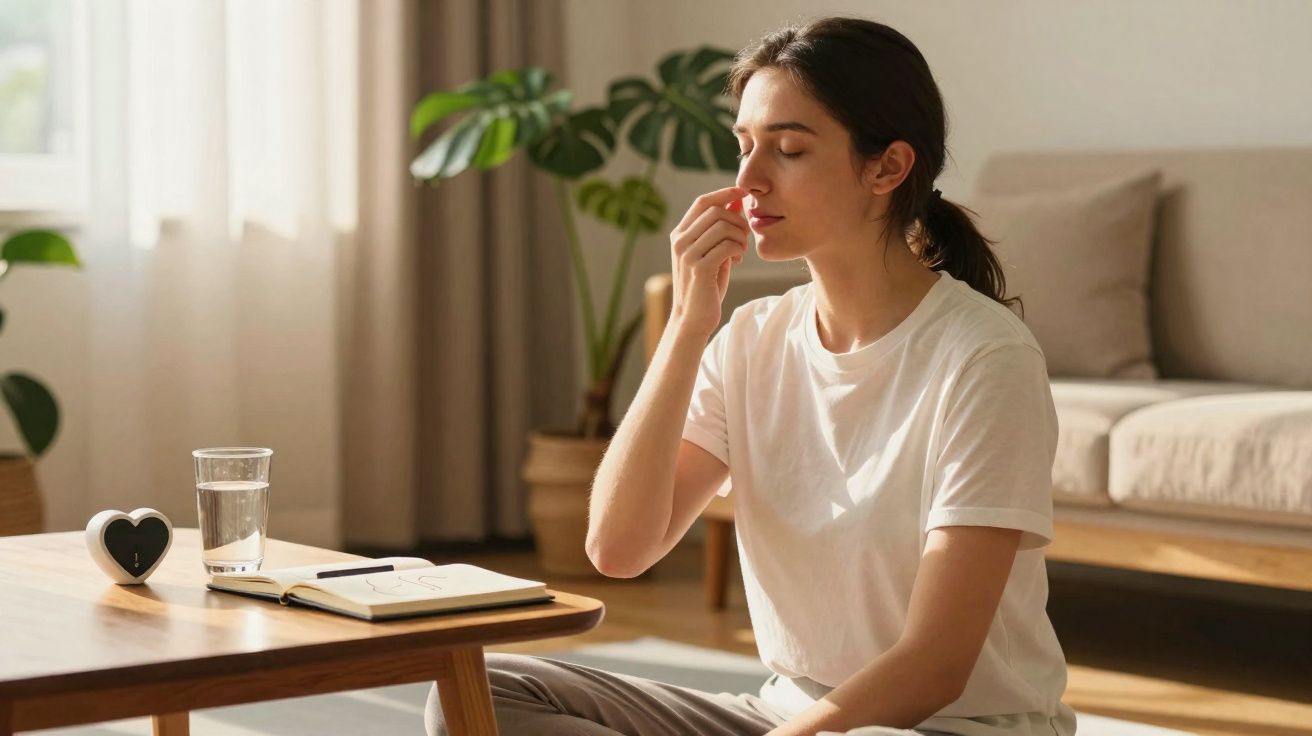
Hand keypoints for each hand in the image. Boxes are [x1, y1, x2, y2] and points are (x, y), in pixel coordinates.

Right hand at [668, 186, 748, 338]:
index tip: (743, 193)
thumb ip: (721, 229)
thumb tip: (736, 201)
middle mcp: (680, 241)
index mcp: (680, 234)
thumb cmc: (706, 284)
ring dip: (739, 236)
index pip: (702, 202)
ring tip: (741, 251)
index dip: (724, 193)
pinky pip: (726, 245)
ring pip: (722, 226)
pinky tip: (737, 260)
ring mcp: (687, 254)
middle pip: (715, 211)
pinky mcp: (699, 268)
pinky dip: (738, 249)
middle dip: (737, 220)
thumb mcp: (713, 252)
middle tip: (745, 237)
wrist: (693, 318)